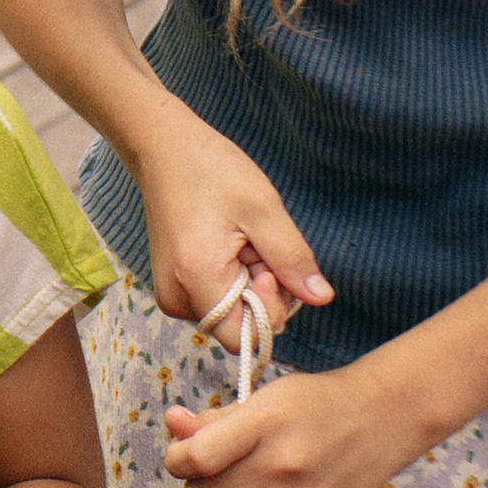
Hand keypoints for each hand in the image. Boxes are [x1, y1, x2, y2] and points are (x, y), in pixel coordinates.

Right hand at [129, 107, 331, 351]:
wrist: (164, 150)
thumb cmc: (212, 171)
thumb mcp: (264, 209)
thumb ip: (293, 260)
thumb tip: (322, 299)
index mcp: (196, 279)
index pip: (243, 337)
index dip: (269, 308)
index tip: (269, 261)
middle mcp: (175, 297)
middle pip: (239, 326)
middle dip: (262, 293)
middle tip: (257, 245)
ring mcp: (171, 294)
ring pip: (230, 315)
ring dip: (249, 286)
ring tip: (241, 241)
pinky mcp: (173, 286)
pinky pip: (217, 302)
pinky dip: (233, 281)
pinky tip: (229, 246)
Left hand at [162, 364, 430, 487]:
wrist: (384, 416)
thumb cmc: (317, 402)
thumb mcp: (265, 397)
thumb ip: (215, 418)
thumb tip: (172, 423)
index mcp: (266, 422)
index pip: (198, 457)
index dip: (178, 459)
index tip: (185, 454)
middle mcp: (283, 465)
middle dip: (196, 486)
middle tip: (214, 474)